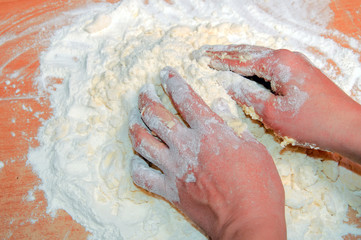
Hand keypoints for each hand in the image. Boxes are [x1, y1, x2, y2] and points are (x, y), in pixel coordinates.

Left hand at [129, 67, 285, 238]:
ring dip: (135, 126)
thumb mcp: (255, 149)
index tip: (165, 73)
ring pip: (143, 141)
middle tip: (143, 91)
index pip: (185, 98)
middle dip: (147, 99)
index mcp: (210, 132)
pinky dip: (136, 166)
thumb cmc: (259, 187)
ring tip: (133, 117)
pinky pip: (142, 176)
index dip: (173, 82)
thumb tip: (220, 108)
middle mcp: (186, 146)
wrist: (248, 223)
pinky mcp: (170, 190)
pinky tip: (136, 159)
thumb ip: (234, 127)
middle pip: (156, 116)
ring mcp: (174, 169)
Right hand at [198, 45, 360, 162]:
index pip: (241, 60)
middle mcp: (286, 57)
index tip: (201, 59)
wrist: (348, 127)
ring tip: (219, 56)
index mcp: (278, 63)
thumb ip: (248, 95)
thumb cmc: (311, 122)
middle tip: (205, 52)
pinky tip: (245, 69)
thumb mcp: (272, 112)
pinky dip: (253, 66)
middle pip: (249, 52)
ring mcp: (295, 63)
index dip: (219, 61)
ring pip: (259, 56)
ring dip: (239, 57)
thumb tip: (228, 83)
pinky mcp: (299, 72)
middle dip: (226, 53)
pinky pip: (270, 65)